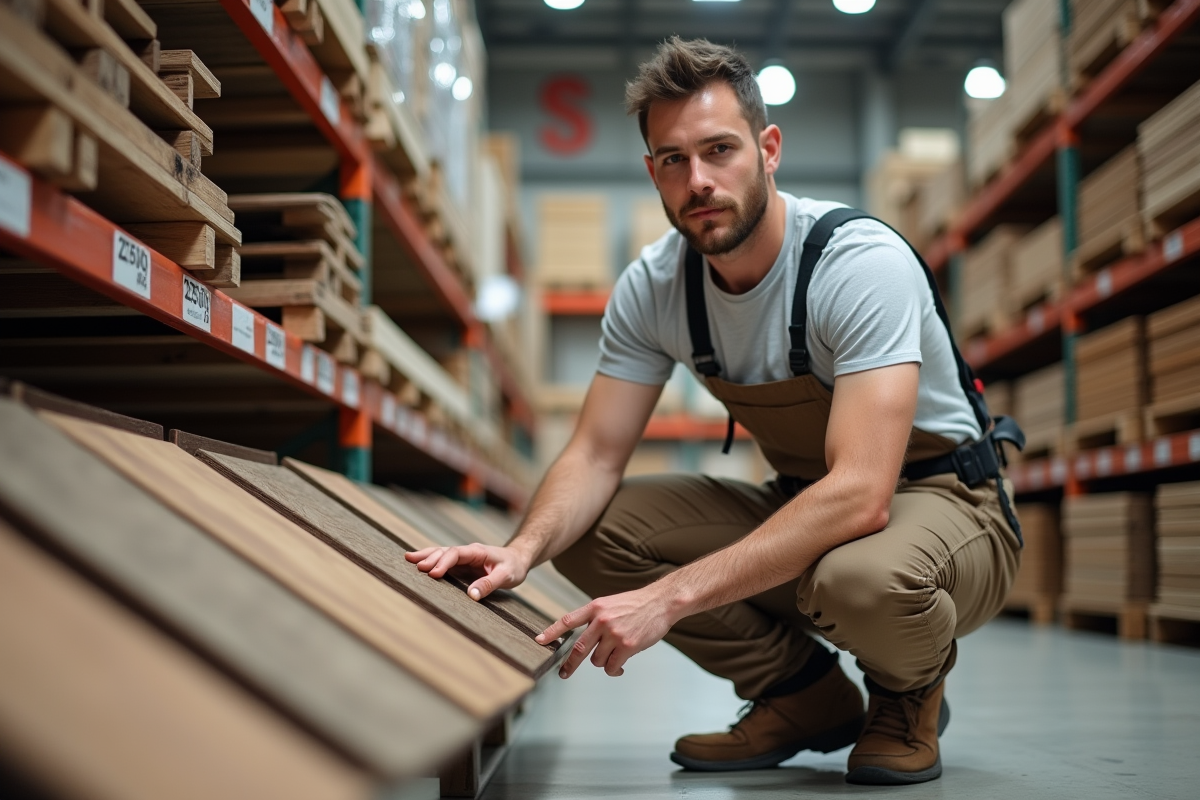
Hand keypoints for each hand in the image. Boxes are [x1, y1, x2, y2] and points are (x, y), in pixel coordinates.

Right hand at [404, 543, 529, 600]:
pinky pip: (443, 561)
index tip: (433, 574)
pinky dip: (430, 560)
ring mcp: (463, 558)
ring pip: (441, 554)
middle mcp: (467, 552)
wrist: (518, 559)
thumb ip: (488, 584)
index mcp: (477, 552)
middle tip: (415, 566)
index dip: (444, 562)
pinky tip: (418, 563)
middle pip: (445, 551)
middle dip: (430, 557)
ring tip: (408, 558)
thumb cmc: (513, 567)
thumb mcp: (506, 576)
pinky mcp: (461, 565)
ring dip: (426, 556)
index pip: (456, 554)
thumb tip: (471, 595)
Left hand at [535, 586, 679, 677]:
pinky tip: (621, 664)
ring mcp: (614, 634)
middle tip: (563, 674)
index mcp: (595, 607)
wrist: (661, 602)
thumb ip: (596, 619)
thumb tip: (585, 643)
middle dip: (569, 664)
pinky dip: (614, 669)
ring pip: (597, 660)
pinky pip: (612, 666)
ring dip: (603, 662)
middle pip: (579, 648)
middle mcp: (602, 620)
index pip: (568, 620)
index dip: (552, 631)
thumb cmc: (636, 605)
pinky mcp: (627, 646)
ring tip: (614, 656)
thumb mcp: (610, 604)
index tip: (539, 641)